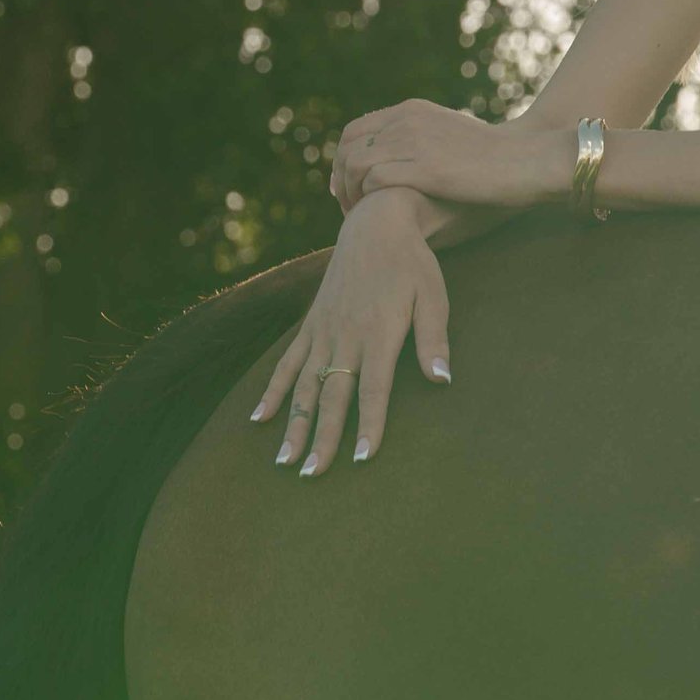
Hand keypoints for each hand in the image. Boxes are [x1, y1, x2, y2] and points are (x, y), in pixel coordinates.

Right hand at [250, 192, 454, 477]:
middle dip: (323, 439)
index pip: (373, 389)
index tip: (362, 459)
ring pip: (303, 386)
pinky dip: (271, 392)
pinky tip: (258, 420)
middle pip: (333, 396)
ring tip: (284, 462)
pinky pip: (286, 363)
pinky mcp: (310, 325)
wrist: (375, 224)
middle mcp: (345, 336)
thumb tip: (442, 381)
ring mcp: (322, 331)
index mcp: (379, 333)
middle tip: (312, 475)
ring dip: (294, 425)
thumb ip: (434, 340)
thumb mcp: (434, 296)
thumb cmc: (413, 264)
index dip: (369, 425)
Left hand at [329, 97, 569, 215]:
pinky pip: (373, 180)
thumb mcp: (452, 137)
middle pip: (347, 146)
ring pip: (354, 165)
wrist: (528, 159)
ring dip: (348, 194)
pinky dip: (365, 200)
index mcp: (412, 110)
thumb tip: (406, 163)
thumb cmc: (498, 158)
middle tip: (346, 206)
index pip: (355, 130)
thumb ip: (425, 140)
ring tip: (356, 218)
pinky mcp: (423, 167)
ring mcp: (413, 141)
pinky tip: (375, 218)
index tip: (346, 186)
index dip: (342, 159)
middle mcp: (407, 120)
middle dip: (339, 178)